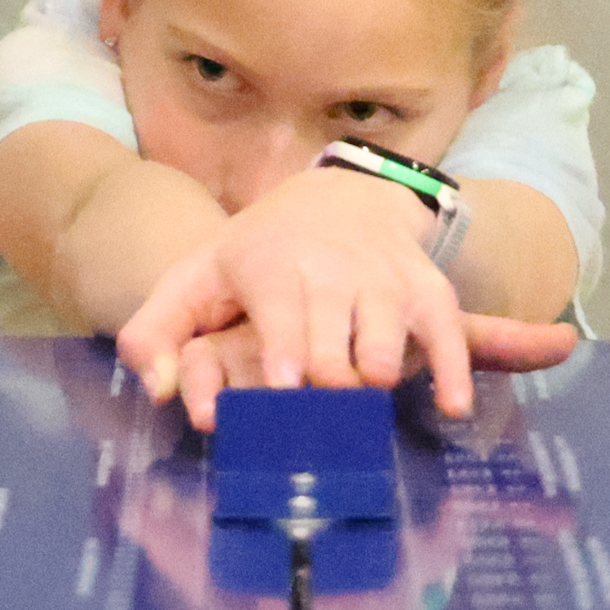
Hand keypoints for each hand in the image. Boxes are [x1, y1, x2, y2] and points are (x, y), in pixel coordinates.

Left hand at [116, 166, 574, 420]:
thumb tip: (156, 389)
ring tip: (370, 403)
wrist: (334, 197)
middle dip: (330, 372)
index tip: (287, 383)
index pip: (280, 303)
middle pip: (334, 329)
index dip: (286, 343)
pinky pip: (445, 327)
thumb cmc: (251, 259)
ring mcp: (382, 278)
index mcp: (268, 264)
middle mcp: (330, 267)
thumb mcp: (193, 280)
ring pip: (386, 332)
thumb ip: (155, 335)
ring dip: (381, 369)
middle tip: (323, 412)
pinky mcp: (424, 289)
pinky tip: (452, 406)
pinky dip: (453, 365)